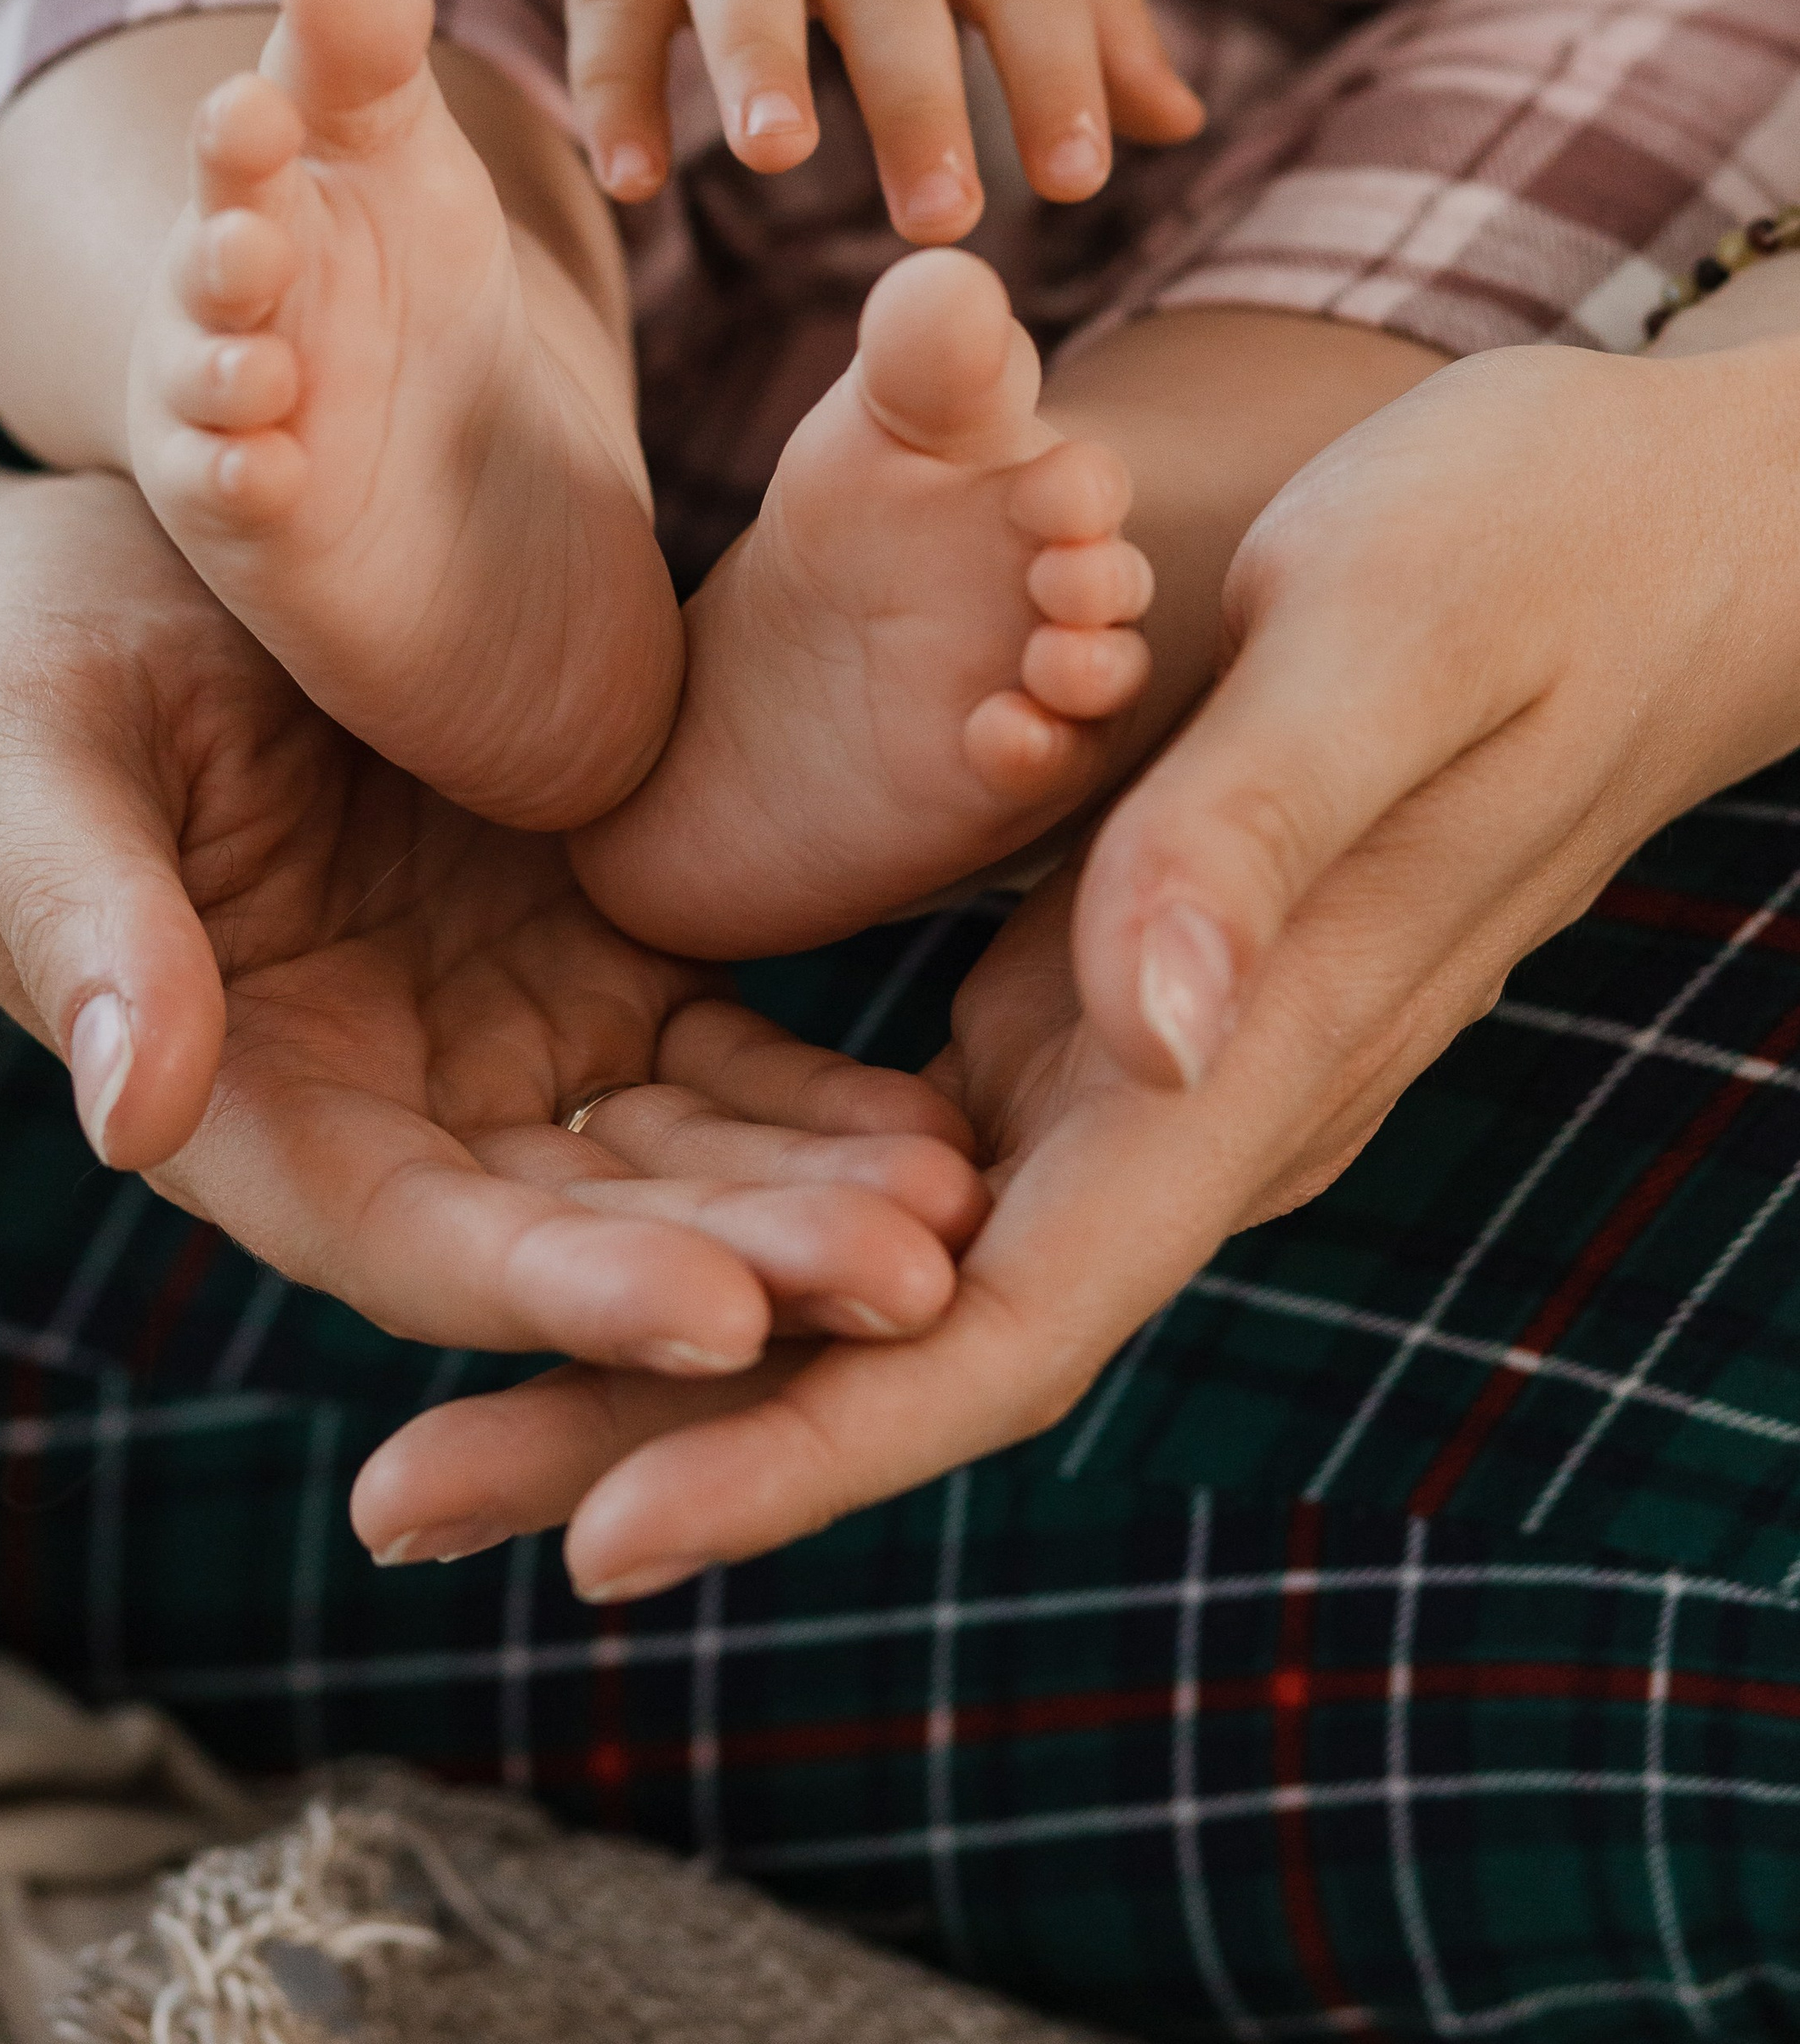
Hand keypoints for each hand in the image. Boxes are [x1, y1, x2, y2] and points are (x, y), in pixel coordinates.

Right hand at [0, 471, 984, 1374]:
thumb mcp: (39, 758)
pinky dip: (818, 1099)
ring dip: (809, 1202)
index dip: (561, 1288)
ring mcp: (502, 1038)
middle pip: (576, 1230)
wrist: (166, 540)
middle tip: (918, 1280)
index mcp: (241, 1103)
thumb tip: (131, 1111)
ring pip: (672, 1162)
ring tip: (959, 1210)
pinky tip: (941, 1120)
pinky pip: (722, 1050)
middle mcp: (390, 1110)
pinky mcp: (592, 951)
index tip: (720, 1316)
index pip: (411, 1237)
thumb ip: (93, 921)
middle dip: (742, 1267)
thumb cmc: (46, 655)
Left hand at [349, 336, 1799, 1587]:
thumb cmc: (1537, 551)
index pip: (1005, 1321)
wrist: (1662, 531)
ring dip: (684, 1331)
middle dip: (668, 1429)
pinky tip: (628, 1203)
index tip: (604, 1537)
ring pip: (889, 1252)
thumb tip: (1150, 1031)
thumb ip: (1259, 831)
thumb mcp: (1391, 641)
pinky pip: (921, 1133)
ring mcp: (1153, 1048)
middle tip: (405, 1495)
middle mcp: (1184, 1099)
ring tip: (452, 1401)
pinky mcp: (1119, 970)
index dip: (807, 1442)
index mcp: (1242, 1059)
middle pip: (900, 1335)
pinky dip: (771, 1194)